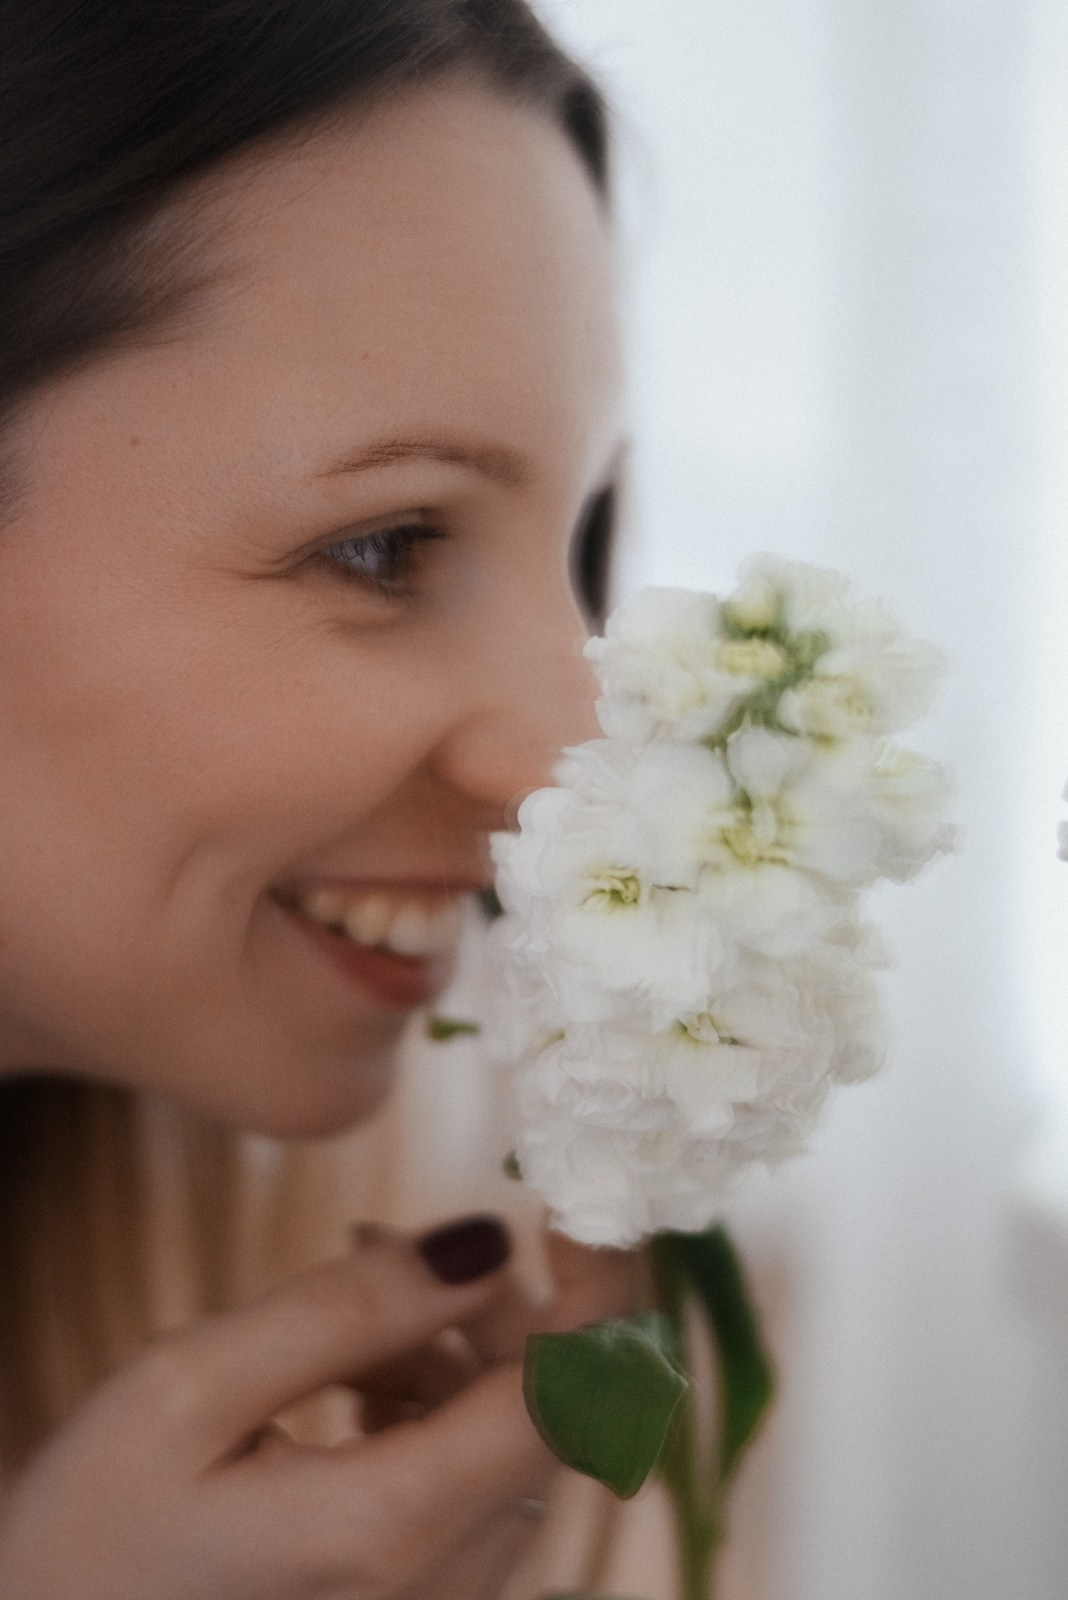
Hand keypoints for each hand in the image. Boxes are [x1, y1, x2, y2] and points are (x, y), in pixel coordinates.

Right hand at [0, 1216, 634, 1599]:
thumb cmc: (86, 1540)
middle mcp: (439, 1588)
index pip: (570, 1400)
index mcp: (390, 1532)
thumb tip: (488, 1239)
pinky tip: (350, 1370)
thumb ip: (348, 1311)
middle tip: (387, 1238)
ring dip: (453, 1350)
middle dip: (496, 1304)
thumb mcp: (189, 1394)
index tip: (575, 1203)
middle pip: (538, 1415)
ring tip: (348, 1286)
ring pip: (501, 1446)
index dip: (598, 1290)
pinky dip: (427, 1408)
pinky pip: (461, 1490)